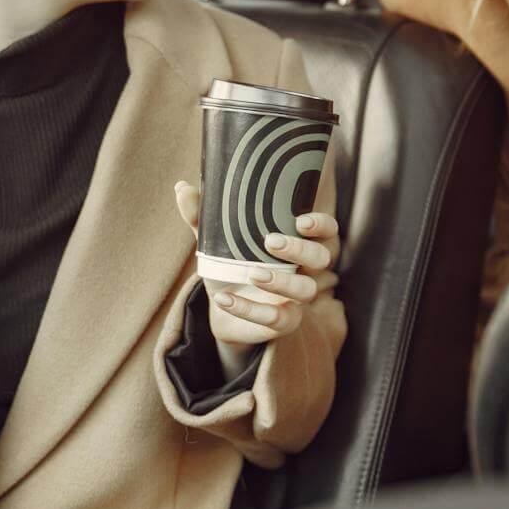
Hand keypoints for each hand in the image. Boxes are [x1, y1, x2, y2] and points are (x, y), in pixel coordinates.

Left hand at [173, 180, 339, 370]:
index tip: (301, 220)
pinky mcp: (283, 321)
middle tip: (270, 241)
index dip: (321, 225)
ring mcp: (296, 297)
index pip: (326, 230)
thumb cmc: (230, 264)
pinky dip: (249, 309)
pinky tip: (224, 299)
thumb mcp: (216, 240)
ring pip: (306, 289)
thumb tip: (182, 187)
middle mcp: (304, 268)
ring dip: (282, 280)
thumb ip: (203, 216)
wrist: (222, 305)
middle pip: (322, 257)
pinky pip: (276, 319)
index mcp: (296, 242)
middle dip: (300, 248)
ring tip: (253, 273)